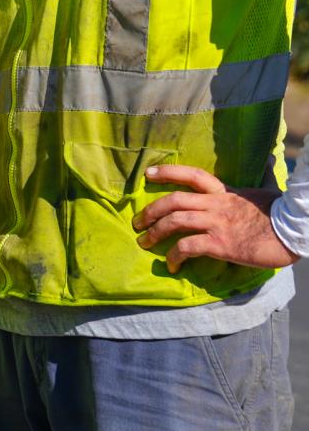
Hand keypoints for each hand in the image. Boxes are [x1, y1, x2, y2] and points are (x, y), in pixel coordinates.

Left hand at [133, 164, 298, 273]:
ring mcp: (217, 223)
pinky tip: (172, 264)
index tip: (148, 173)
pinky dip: (174, 255)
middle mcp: (216, 204)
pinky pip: (188, 247)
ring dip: (155, 232)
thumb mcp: (263, 194)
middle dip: (150, 211)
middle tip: (137, 222)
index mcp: (224, 192)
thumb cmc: (281, 214)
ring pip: (175, 221)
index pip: (191, 175)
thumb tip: (262, 166)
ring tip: (144, 242)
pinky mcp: (221, 244)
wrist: (296, 230)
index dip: (168, 172)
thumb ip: (252, 186)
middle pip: (173, 200)